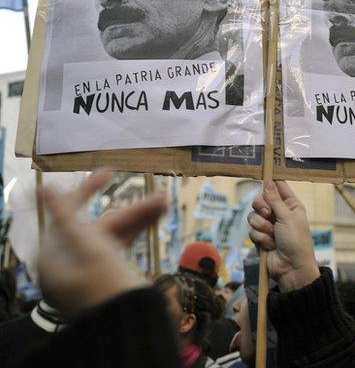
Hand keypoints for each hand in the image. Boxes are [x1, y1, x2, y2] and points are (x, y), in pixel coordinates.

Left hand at [38, 169, 165, 315]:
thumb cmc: (105, 286)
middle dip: (132, 210)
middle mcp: (70, 258)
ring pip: (114, 233)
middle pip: (100, 224)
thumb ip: (67, 216)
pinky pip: (121, 245)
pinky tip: (157, 216)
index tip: (110, 172)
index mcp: (57, 254)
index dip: (88, 188)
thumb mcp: (89, 248)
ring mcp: (90, 266)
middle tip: (161, 197)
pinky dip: (137, 231)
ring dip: (140, 218)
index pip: (68, 211)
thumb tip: (44, 188)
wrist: (128, 328)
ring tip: (165, 203)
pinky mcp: (106, 272)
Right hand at [248, 181, 319, 291]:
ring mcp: (269, 224)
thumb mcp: (287, 217)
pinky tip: (270, 245)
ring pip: (253, 215)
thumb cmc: (296, 241)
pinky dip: (260, 238)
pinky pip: (252, 230)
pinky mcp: (260, 236)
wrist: (291, 268)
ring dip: (262, 226)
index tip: (262, 178)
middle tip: (266, 213)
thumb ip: (275, 200)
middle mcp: (279, 212)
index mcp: (291, 205)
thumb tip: (268, 182)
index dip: (270, 183)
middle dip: (261, 207)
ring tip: (273, 236)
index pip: (278, 187)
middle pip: (260, 199)